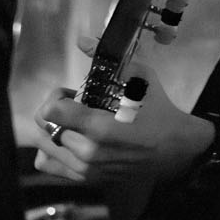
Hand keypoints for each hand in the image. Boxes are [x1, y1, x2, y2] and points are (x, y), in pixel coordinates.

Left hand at [32, 61, 210, 189]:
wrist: (176, 148)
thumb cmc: (158, 111)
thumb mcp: (141, 78)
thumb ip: (109, 59)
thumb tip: (83, 40)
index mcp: (100, 127)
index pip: (51, 112)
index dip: (56, 96)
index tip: (72, 92)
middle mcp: (88, 152)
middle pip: (44, 127)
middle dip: (56, 110)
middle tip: (75, 105)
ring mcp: (86, 169)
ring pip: (43, 146)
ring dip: (53, 129)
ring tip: (73, 123)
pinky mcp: (86, 179)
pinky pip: (48, 164)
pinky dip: (51, 150)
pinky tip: (69, 140)